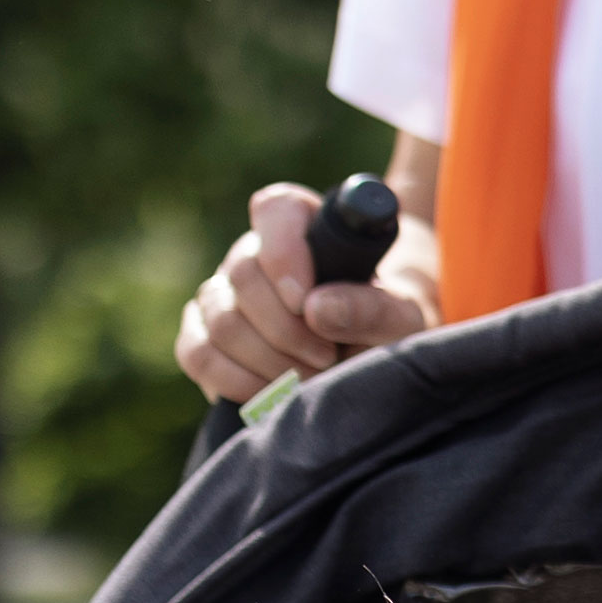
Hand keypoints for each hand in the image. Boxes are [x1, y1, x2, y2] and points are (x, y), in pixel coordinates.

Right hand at [176, 181, 437, 401]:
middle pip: (244, 275)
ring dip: (269, 360)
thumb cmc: (388, 323)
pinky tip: (274, 392)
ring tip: (312, 376)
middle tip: (328, 358)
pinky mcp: (203, 336)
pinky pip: (198, 354)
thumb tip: (317, 309)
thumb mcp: (402, 316)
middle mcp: (253, 251)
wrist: (370, 357)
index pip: (277, 211)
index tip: (305, 301)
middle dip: (287, 329)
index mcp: (304, 222)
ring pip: (222, 320)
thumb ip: (373, 308)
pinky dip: (236, 381)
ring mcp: (222, 293)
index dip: (283, 254)